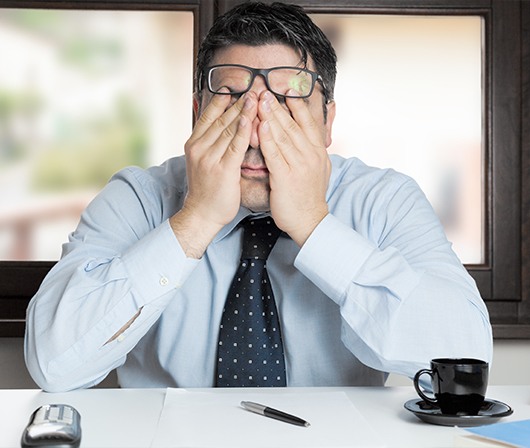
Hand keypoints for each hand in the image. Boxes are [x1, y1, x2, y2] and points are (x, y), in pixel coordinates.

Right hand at [170, 91, 257, 257]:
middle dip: (239, 101)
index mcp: (194, 143)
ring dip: (244, 111)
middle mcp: (199, 147)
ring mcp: (209, 157)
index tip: (236, 86)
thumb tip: (223, 127)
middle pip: (222, 118)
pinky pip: (236, 145)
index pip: (209, 115)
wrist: (201, 214)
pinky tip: (252, 118)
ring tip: (257, 96)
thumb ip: (211, 143)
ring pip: (229, 128)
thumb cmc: (207, 190)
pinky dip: (244, 130)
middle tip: (254, 86)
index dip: (223, 100)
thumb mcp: (203, 161)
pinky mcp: (222, 169)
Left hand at [257, 90, 330, 245]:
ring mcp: (299, 165)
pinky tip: (260, 125)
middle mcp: (311, 155)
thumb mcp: (320, 169)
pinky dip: (267, 137)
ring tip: (260, 100)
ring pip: (283, 135)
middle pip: (293, 125)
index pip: (307, 122)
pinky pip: (274, 153)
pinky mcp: (285, 177)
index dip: (297, 104)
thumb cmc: (309, 196)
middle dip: (278, 105)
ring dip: (271, 116)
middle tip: (265, 90)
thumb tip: (311, 135)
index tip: (286, 89)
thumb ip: (314, 150)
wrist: (310, 221)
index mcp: (319, 151)